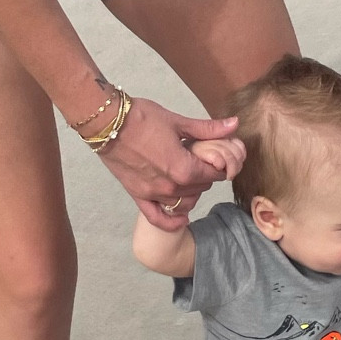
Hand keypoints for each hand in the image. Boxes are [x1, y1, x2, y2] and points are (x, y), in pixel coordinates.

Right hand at [96, 96, 240, 228]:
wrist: (107, 123)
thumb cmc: (142, 118)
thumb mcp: (178, 122)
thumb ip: (207, 129)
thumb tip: (234, 125)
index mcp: (184, 168)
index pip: (214, 174)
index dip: (220, 164)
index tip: (216, 156)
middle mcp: (171, 187)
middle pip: (201, 188)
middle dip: (205, 175)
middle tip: (199, 160)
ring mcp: (153, 194)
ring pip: (184, 203)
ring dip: (191, 193)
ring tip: (188, 177)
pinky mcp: (138, 196)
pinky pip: (158, 218)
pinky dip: (172, 221)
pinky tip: (182, 218)